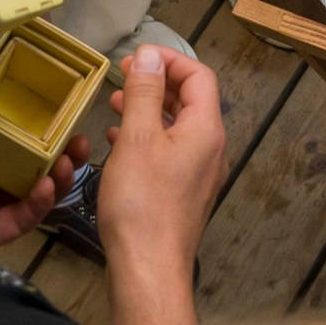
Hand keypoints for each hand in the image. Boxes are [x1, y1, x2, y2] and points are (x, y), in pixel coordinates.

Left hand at [0, 113, 85, 250]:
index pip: (12, 124)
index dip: (42, 115)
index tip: (65, 98)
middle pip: (32, 158)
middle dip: (63, 147)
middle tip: (81, 134)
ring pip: (32, 190)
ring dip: (58, 176)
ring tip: (70, 159)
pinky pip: (14, 221)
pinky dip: (36, 207)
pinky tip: (45, 187)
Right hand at [101, 46, 227, 324]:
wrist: (148, 269)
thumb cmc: (142, 202)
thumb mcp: (137, 138)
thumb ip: (143, 93)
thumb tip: (149, 55)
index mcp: (206, 129)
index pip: (199, 76)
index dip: (169, 60)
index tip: (135, 58)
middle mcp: (211, 148)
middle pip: (190, 100)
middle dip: (156, 83)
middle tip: (122, 77)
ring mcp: (199, 174)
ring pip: (177, 127)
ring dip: (148, 110)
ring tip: (114, 104)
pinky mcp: (183, 194)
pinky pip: (169, 153)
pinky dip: (146, 139)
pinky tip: (117, 142)